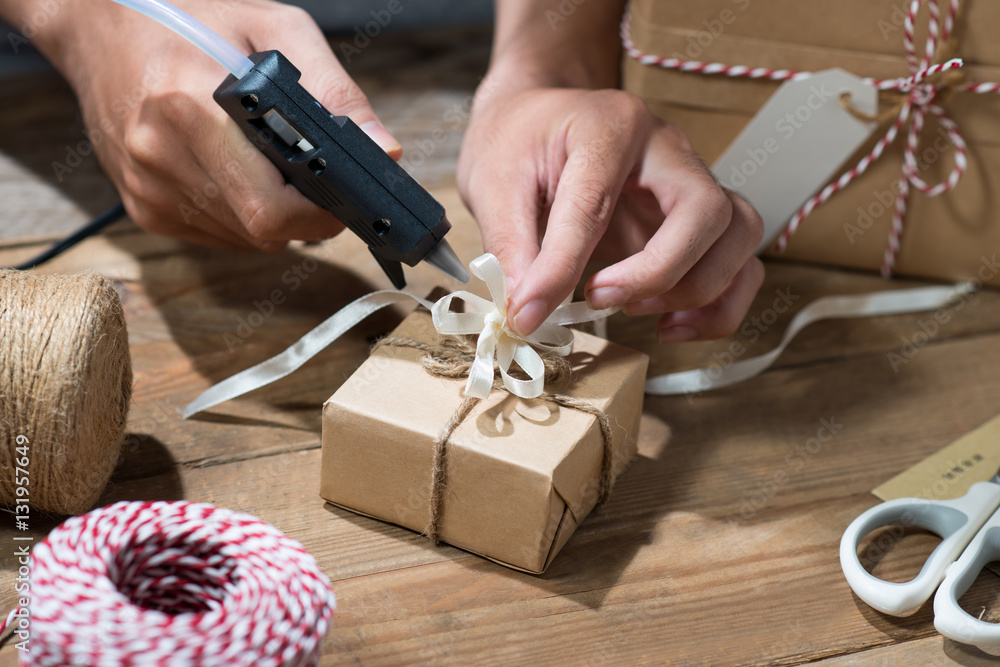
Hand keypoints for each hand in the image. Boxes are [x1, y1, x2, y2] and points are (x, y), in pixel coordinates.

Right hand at [45, 0, 400, 250]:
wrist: (98, 28)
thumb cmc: (188, 18)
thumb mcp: (274, 30)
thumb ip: (334, 91)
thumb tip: (381, 148)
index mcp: (189, 107)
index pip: (272, 206)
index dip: (320, 211)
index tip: (344, 195)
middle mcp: (162, 157)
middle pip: (263, 231)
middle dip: (307, 215)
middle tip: (317, 178)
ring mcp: (149, 190)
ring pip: (246, 240)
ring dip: (277, 215)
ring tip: (271, 163)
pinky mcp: (145, 210)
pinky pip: (221, 235)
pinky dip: (245, 215)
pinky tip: (240, 173)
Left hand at [458, 86, 763, 342]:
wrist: (537, 115)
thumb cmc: (518, 140)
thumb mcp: (492, 182)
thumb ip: (511, 244)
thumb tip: (525, 310)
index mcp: (610, 125)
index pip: (598, 202)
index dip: (562, 267)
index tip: (528, 308)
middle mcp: (667, 148)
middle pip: (706, 211)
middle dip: (659, 272)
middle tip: (599, 299)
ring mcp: (691, 180)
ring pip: (741, 234)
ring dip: (699, 288)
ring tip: (638, 312)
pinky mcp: (697, 217)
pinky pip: (741, 261)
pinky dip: (719, 304)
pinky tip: (670, 324)